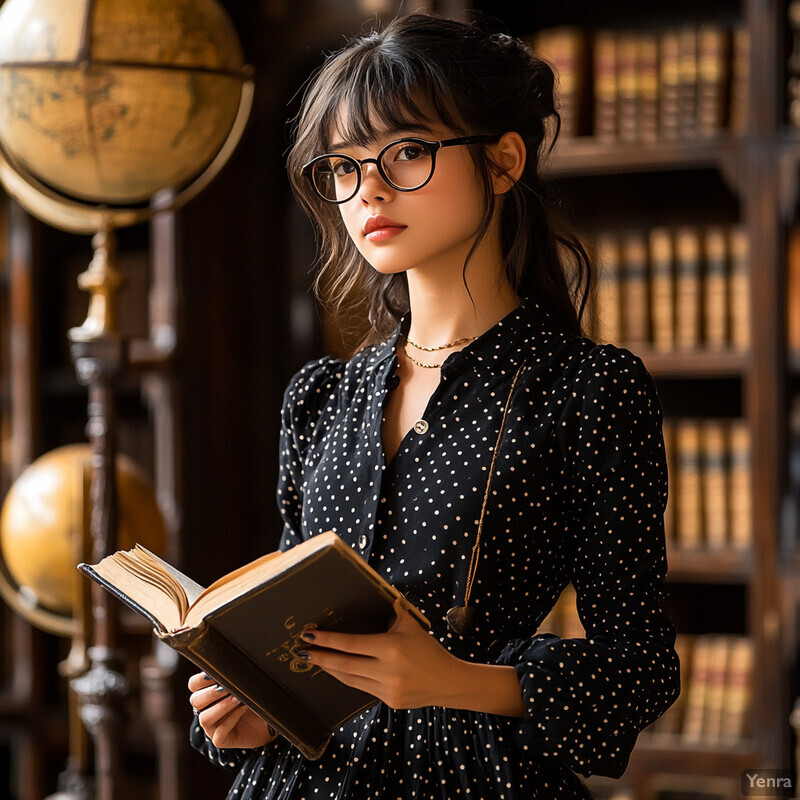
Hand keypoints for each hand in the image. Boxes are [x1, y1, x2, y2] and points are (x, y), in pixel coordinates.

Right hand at [188, 672, 276, 748]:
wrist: (268, 722)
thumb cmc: (255, 698)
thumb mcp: (247, 684)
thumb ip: (238, 675)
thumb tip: (236, 661)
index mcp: (208, 694)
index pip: (193, 685)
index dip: (199, 680)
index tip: (212, 674)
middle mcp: (206, 710)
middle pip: (195, 701)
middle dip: (210, 693)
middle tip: (225, 688)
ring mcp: (212, 727)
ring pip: (205, 718)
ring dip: (221, 707)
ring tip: (237, 699)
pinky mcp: (221, 740)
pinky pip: (219, 733)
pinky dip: (230, 720)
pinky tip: (242, 709)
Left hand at [299, 599, 462, 709]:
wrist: (449, 682)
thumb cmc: (429, 650)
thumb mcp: (412, 626)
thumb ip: (396, 610)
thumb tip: (385, 594)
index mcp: (390, 647)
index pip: (350, 644)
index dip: (328, 640)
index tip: (309, 636)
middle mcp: (386, 670)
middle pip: (344, 665)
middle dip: (321, 658)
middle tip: (303, 652)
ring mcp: (386, 689)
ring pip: (349, 679)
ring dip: (331, 670)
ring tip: (316, 661)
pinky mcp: (388, 701)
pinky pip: (362, 688)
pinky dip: (350, 678)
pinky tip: (340, 671)